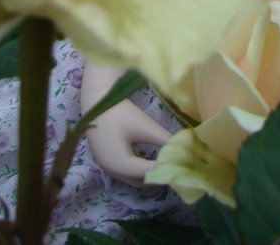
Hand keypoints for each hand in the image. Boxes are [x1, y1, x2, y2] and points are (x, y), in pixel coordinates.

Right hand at [81, 63, 170, 183]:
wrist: (96, 99)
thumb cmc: (120, 113)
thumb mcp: (144, 126)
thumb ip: (163, 139)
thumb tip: (182, 147)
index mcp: (120, 165)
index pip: (149, 173)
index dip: (166, 168)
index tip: (182, 164)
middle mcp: (113, 171)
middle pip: (141, 180)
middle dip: (158, 174)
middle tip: (177, 166)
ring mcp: (108, 166)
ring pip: (134, 177)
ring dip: (150, 172)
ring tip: (168, 162)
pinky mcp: (108, 159)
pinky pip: (128, 170)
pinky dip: (141, 167)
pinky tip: (153, 159)